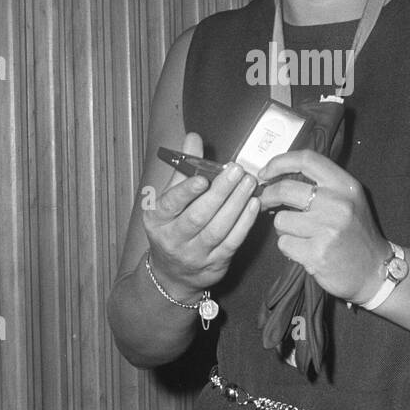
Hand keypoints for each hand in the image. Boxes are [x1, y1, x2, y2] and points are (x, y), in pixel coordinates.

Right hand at [143, 132, 259, 295]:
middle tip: (237, 171)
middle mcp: (172, 238)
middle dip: (220, 193)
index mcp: (156, 218)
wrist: (173, 272)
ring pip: (217, 229)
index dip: (186, 192)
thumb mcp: (170, 198)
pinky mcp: (214, 264)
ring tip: (249, 183)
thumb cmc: (173, 225)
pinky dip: (244, 223)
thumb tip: (193, 137)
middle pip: (198, 216)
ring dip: (236, 205)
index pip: (169, 204)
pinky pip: (231, 242)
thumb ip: (184, 168)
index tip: (203, 178)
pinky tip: (253, 205)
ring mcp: (193, 254)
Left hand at [257, 150, 386, 304]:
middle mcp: (338, 204)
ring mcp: (328, 229)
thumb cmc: (356, 233)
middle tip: (264, 202)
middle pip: (285, 189)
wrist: (374, 271)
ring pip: (281, 220)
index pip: (307, 160)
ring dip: (283, 229)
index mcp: (346, 186)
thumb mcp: (349, 199)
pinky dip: (289, 248)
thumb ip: (322, 184)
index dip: (280, 162)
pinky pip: (284, 244)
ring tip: (300, 235)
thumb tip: (278, 175)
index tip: (265, 172)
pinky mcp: (317, 254)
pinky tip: (304, 250)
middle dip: (268, 196)